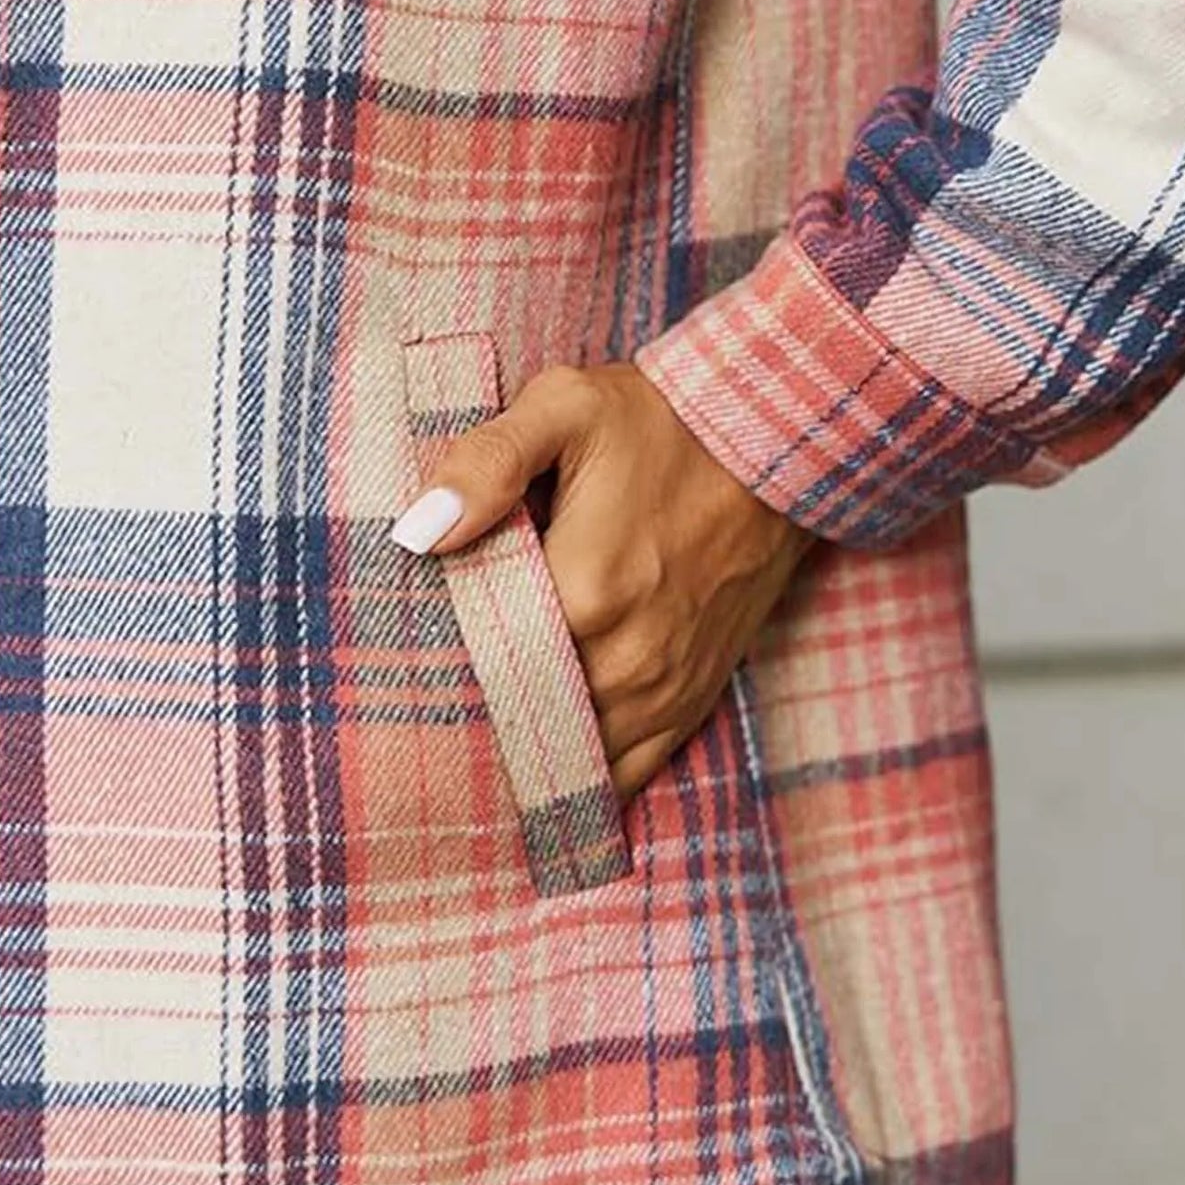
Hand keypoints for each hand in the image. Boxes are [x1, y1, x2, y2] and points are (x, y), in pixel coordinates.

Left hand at [390, 363, 813, 798]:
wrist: (777, 445)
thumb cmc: (665, 421)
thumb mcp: (569, 406)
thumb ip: (489, 461)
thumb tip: (419, 531)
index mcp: (584, 591)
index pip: (478, 662)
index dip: (436, 662)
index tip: (407, 652)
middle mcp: (626, 660)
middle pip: (519, 717)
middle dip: (473, 711)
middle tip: (426, 700)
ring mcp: (663, 690)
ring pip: (571, 757)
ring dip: (523, 752)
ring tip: (472, 744)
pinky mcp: (690, 699)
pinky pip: (627, 772)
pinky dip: (583, 777)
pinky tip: (543, 774)